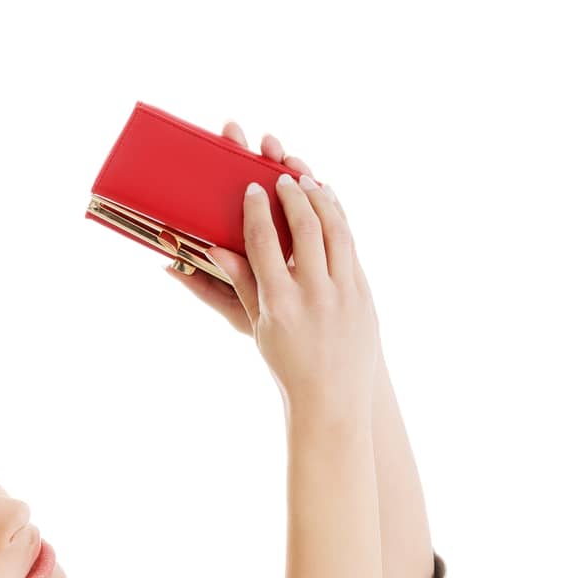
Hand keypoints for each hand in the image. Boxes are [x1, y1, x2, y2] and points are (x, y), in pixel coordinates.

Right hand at [165, 124, 378, 363]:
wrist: (332, 399)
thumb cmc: (288, 365)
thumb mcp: (259, 328)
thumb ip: (242, 284)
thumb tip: (215, 249)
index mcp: (280, 305)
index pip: (264, 242)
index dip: (256, 210)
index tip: (252, 189)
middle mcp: (314, 295)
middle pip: (304, 226)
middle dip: (292, 194)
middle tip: (282, 178)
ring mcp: (343, 293)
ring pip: (335, 229)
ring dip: (320, 198)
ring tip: (307, 182)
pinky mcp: (363, 294)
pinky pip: (351, 245)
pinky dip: (339, 220)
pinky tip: (329, 207)